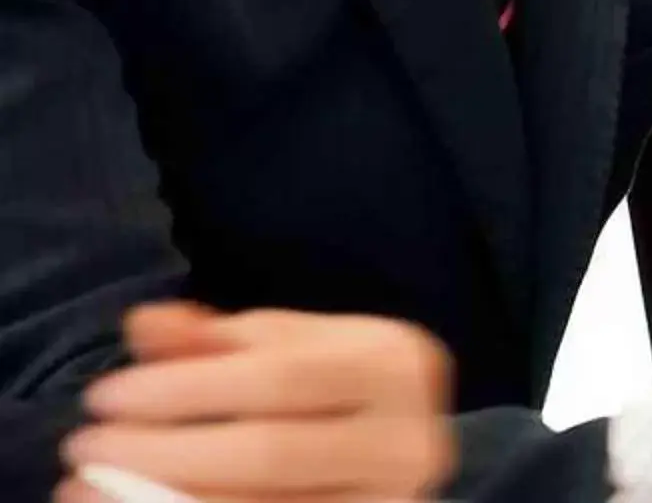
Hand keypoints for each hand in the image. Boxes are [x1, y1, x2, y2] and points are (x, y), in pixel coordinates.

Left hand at [58, 302, 450, 502]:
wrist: (386, 466)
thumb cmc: (323, 401)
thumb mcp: (283, 353)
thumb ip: (215, 341)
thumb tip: (143, 324)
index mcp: (398, 365)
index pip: (284, 375)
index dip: (187, 388)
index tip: (103, 396)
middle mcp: (411, 439)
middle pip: (271, 452)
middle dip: (161, 452)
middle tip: (81, 449)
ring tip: (83, 492)